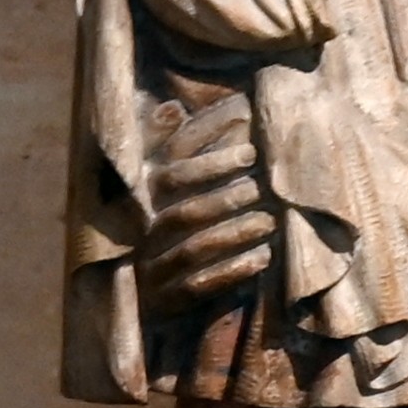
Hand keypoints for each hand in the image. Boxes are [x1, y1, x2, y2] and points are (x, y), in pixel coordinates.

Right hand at [140, 94, 273, 306]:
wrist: (136, 291)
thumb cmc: (157, 223)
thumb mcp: (154, 183)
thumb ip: (164, 146)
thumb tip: (171, 107)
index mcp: (139, 199)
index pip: (172, 174)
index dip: (211, 162)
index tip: (251, 152)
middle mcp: (140, 233)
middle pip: (185, 213)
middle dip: (228, 198)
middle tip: (264, 189)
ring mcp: (150, 268)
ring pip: (194, 249)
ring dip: (236, 234)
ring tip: (271, 222)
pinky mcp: (165, 301)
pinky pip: (199, 286)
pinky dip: (234, 270)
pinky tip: (264, 257)